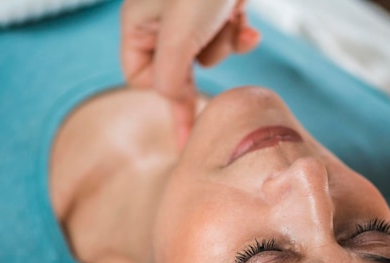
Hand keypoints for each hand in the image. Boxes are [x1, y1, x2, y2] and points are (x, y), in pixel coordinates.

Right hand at [120, 0, 260, 144]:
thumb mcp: (178, 35)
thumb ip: (169, 76)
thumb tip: (173, 100)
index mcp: (139, 24)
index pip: (140, 76)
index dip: (165, 91)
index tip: (186, 111)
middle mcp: (161, 20)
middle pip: (177, 71)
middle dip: (201, 71)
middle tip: (210, 124)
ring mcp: (191, 14)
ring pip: (208, 55)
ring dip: (223, 45)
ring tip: (228, 20)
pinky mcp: (219, 8)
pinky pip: (228, 37)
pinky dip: (240, 36)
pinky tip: (250, 33)